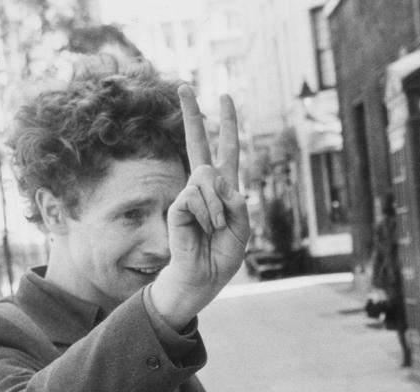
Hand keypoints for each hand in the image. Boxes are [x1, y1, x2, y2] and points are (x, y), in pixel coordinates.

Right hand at [151, 85, 249, 326]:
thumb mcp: (242, 228)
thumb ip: (236, 203)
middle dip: (194, 115)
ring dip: (217, 209)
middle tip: (184, 84)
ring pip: (208, 180)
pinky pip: (196, 197)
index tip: (224, 99)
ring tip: (213, 229)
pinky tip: (202, 229)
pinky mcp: (178, 206)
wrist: (202, 279)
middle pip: (200, 146)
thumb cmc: (222, 256)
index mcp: (224, 191)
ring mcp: (190, 195)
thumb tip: (215, 181)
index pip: (226, 152)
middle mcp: (205, 188)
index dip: (227, 127)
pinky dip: (207, 215)